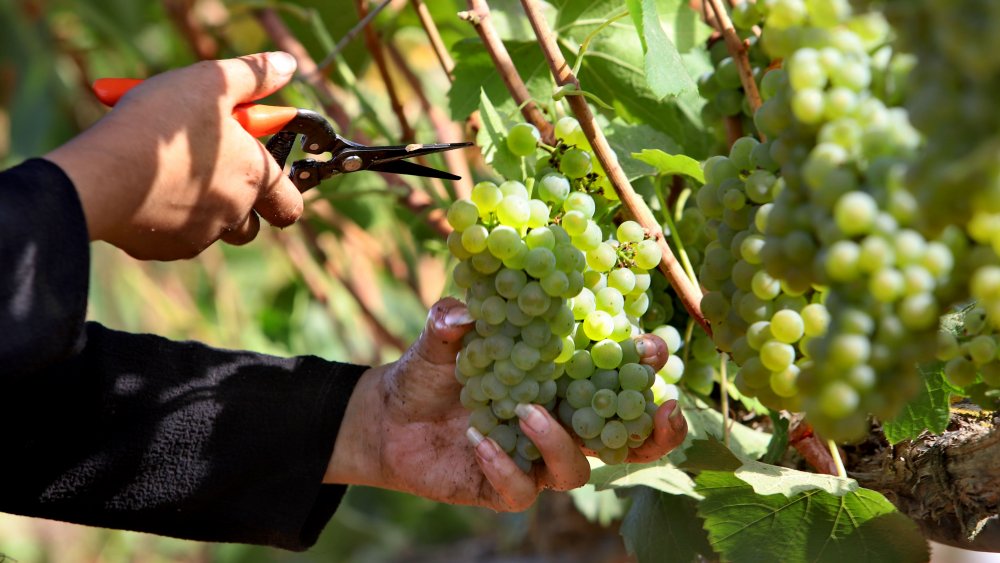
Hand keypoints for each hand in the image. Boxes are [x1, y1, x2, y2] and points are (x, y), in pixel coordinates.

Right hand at [46, 52, 303, 259]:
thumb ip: (252, 75)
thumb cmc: (162, 126)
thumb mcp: (210, 83)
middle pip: (250, 223)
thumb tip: (286, 65)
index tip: (265, 171)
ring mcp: (197, 237)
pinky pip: (168, 235)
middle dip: (237, 203)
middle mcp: (232, 214)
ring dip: (197, 207)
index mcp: (255, 179)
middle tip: (209, 170)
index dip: (282, 193)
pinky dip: (160, 216)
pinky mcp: (159, 248)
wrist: (101, 175)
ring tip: (169, 172)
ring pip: (207, 229)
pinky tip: (137, 187)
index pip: (290, 205)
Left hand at [325, 298, 687, 510]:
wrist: (390, 418)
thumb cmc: (430, 372)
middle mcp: (559, 424)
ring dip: (558, 440)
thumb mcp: (440, 340)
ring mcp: (534, 460)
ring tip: (527, 411)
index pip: (615, 378)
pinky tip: (482, 441)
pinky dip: (505, 466)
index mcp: (560, 383)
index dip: (642, 367)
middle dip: (651, 429)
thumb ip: (451, 322)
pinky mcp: (503, 488)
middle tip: (659, 406)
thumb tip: (460, 312)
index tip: (654, 346)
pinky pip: (520, 489)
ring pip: (574, 469)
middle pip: (625, 439)